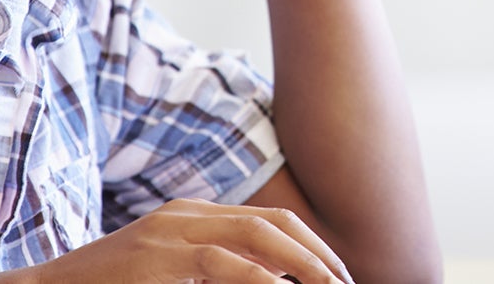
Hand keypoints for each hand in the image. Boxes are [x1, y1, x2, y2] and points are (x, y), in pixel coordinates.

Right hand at [21, 198, 352, 282]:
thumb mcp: (165, 275)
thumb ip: (212, 273)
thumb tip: (268, 282)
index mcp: (193, 216)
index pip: (271, 220)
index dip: (312, 245)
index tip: (339, 276)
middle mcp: (186, 216)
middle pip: (275, 223)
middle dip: (319, 255)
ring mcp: (169, 234)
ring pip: (257, 237)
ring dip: (303, 265)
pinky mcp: (155, 260)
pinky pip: (219, 264)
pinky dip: (259, 277)